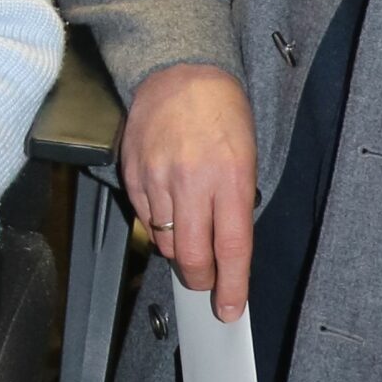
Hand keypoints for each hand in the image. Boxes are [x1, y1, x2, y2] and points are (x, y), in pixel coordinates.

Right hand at [122, 62, 255, 319]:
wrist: (180, 73)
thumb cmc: (221, 112)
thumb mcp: (247, 156)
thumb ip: (236, 202)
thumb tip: (227, 248)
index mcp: (231, 178)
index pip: (232, 248)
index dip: (231, 286)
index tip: (228, 308)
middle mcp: (193, 182)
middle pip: (193, 255)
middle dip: (200, 278)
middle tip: (205, 283)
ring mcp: (158, 180)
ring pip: (165, 241)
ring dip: (178, 249)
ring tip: (189, 233)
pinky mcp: (134, 176)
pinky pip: (145, 218)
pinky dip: (157, 224)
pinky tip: (169, 207)